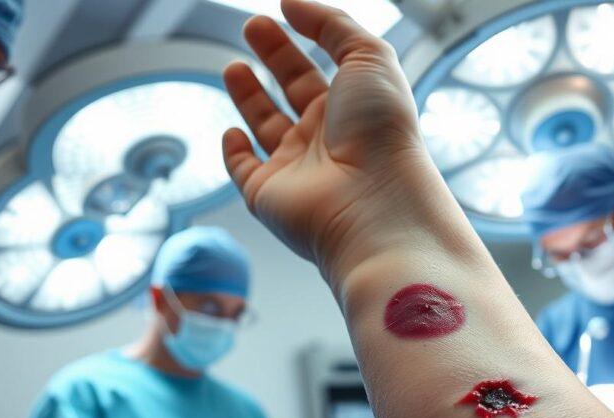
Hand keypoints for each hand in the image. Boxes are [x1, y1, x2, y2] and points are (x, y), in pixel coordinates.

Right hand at [223, 0, 440, 275]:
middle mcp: (324, 138)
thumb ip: (333, 24)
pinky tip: (232, 133)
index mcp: (349, 108)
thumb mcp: (369, 57)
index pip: (316, 69)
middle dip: (273, 59)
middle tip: (252, 27)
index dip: (295, 42)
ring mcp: (295, 168)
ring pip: (266, 128)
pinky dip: (234, 153)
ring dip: (249, 98)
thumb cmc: (381, 131)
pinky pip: (245, 171)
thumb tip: (292, 4)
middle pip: (292, 92)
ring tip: (233, 68)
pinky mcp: (267, 194)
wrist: (374, 202)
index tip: (276, 14)